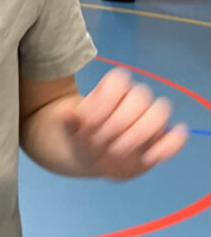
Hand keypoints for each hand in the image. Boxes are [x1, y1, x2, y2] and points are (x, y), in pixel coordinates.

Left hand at [59, 68, 187, 179]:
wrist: (85, 155)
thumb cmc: (79, 137)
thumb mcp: (68, 129)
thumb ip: (68, 121)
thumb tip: (64, 113)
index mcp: (112, 89)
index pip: (119, 81)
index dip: (105, 102)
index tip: (88, 124)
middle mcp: (134, 98)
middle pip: (140, 96)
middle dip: (119, 122)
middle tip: (101, 142)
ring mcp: (149, 119)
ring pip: (158, 114)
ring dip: (137, 134)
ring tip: (115, 151)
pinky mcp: (158, 142)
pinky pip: (173, 140)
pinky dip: (169, 144)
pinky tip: (151, 155)